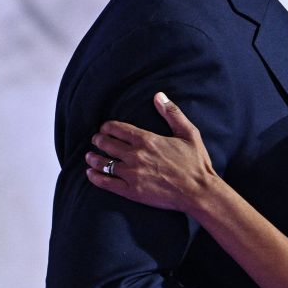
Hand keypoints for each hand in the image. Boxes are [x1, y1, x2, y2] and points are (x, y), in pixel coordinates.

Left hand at [85, 92, 214, 212]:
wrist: (198, 191)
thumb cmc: (196, 163)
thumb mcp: (189, 133)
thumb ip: (172, 113)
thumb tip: (159, 96)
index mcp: (147, 139)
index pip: (118, 128)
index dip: (107, 126)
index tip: (105, 127)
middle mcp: (136, 155)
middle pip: (107, 144)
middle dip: (99, 140)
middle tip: (95, 139)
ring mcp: (132, 174)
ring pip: (103, 163)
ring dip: (93, 158)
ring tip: (89, 156)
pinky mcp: (131, 191)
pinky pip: (106, 182)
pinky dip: (95, 177)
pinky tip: (90, 173)